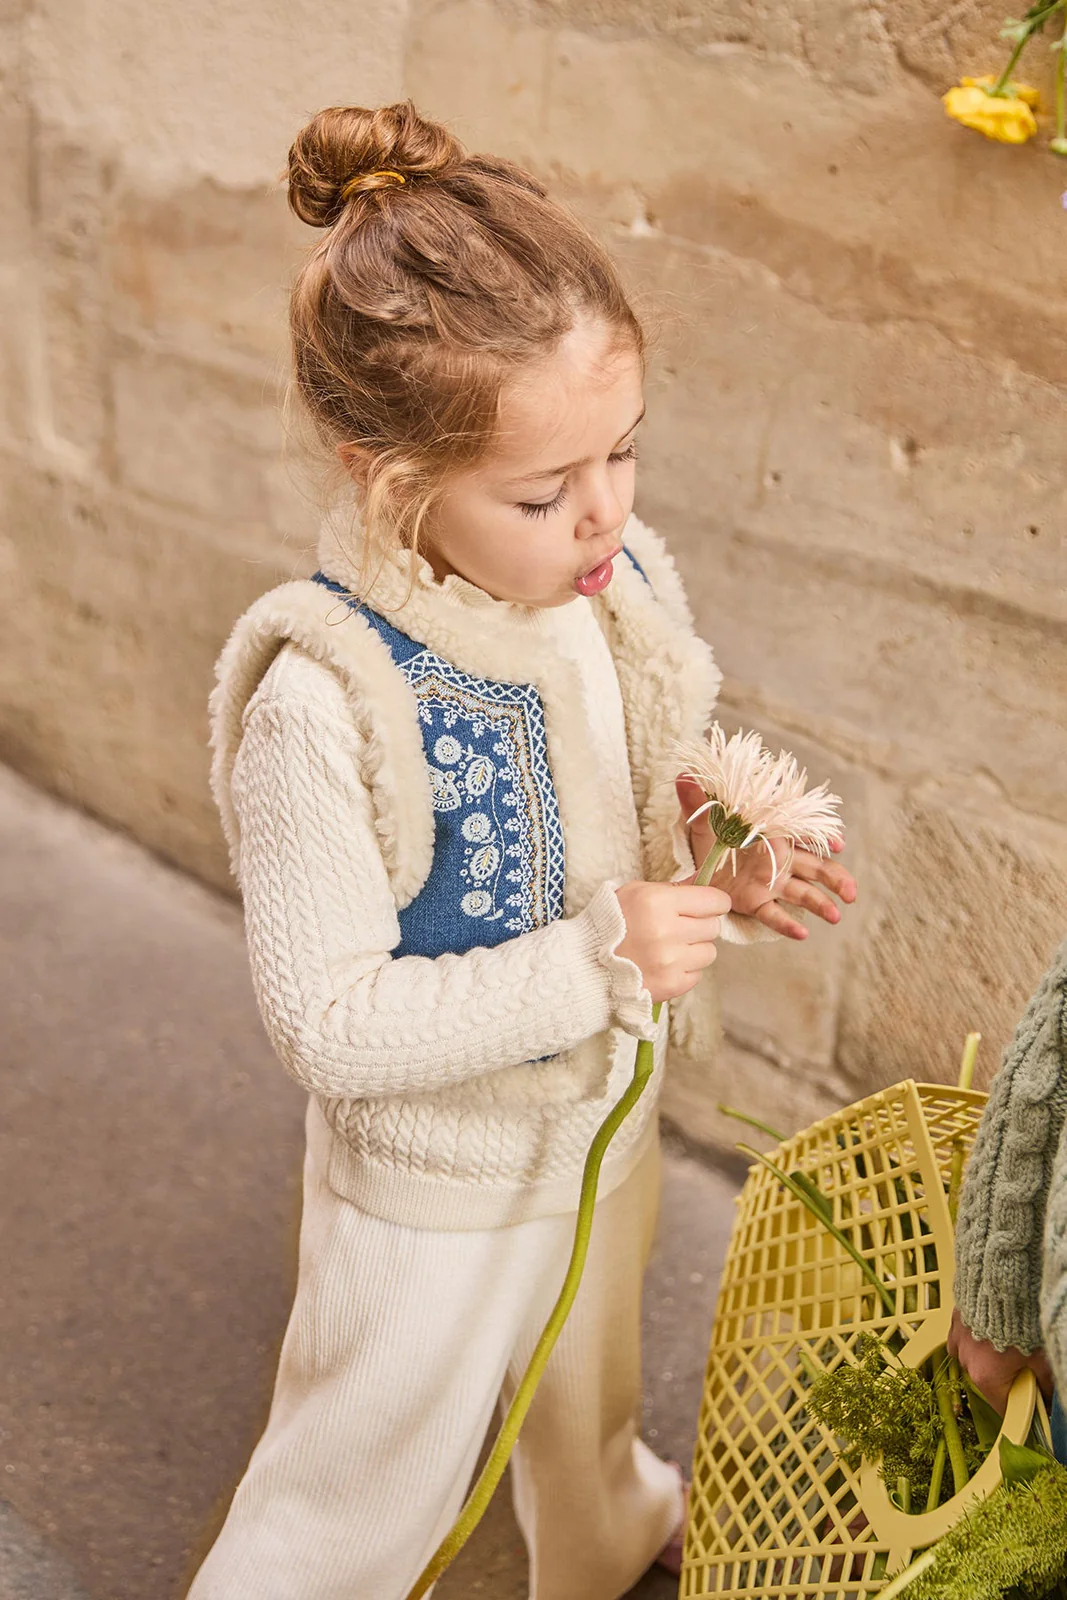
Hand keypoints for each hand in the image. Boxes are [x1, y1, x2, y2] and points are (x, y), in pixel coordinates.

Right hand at [615, 880, 731, 1003]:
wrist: (586, 964)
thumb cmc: (609, 923)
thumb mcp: (636, 893)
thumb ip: (673, 887)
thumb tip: (704, 878)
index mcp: (658, 902)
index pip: (714, 900)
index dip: (714, 903)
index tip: (708, 906)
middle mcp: (667, 931)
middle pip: (713, 927)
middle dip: (701, 925)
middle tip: (680, 928)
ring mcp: (670, 961)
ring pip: (709, 952)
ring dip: (695, 949)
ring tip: (671, 948)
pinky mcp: (671, 985)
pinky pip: (697, 974)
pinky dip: (685, 970)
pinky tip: (665, 965)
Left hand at [676, 776, 856, 941]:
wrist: (699, 859)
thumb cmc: (712, 835)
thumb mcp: (705, 818)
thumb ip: (697, 799)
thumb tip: (682, 775)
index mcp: (774, 834)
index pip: (804, 834)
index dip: (823, 837)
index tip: (839, 844)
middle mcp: (780, 859)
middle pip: (815, 867)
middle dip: (836, 877)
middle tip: (851, 892)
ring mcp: (772, 882)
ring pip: (803, 892)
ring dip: (821, 902)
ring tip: (836, 916)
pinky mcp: (758, 900)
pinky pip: (774, 914)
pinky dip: (787, 924)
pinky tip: (802, 934)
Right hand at [946, 1306, 1054, 1414]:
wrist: (1002, 1283)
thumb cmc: (1021, 1321)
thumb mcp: (1042, 1359)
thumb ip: (1043, 1385)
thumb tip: (1044, 1397)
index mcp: (987, 1378)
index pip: (1004, 1407)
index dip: (1020, 1405)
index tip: (1029, 1399)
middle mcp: (968, 1363)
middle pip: (989, 1382)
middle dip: (1005, 1377)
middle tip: (1024, 1362)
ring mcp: (959, 1342)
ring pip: (974, 1360)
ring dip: (988, 1356)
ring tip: (1007, 1340)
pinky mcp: (954, 1322)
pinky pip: (962, 1339)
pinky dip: (974, 1338)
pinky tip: (988, 1329)